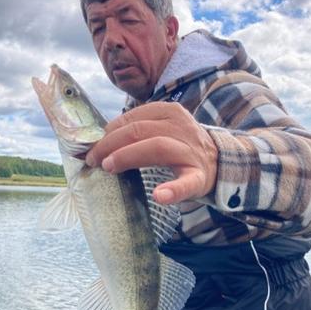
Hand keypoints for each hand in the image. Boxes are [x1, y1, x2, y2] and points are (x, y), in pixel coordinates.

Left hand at [85, 102, 217, 204]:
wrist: (219, 162)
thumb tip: (98, 140)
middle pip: (139, 130)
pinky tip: (160, 196)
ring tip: (109, 167)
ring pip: (157, 147)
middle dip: (111, 144)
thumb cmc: (181, 146)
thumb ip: (137, 130)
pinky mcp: (199, 177)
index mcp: (169, 113)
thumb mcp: (163, 129)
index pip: (132, 117)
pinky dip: (173, 190)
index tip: (91, 146)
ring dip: (129, 156)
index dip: (108, 131)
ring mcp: (191, 152)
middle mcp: (181, 128)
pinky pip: (186, 183)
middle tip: (93, 159)